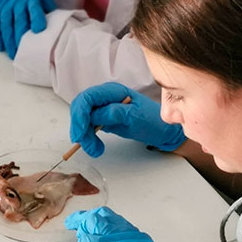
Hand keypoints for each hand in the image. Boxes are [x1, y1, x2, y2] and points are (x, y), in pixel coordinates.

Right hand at [0, 0, 55, 57]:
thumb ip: (47, 6)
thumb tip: (57, 23)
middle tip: (25, 53)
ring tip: (13, 54)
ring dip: (9, 40)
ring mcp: (4, 5)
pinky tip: (0, 47)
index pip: (34, 8)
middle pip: (19, 21)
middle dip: (21, 37)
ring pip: (6, 24)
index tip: (39, 30)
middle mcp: (16, 1)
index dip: (36, 18)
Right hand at [69, 82, 185, 156]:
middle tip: (83, 143)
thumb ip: (114, 113)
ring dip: (84, 135)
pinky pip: (88, 126)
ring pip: (82, 118)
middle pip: (80, 107)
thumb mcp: (135, 117)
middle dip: (79, 126)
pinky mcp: (103, 118)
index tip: (81, 131)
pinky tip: (95, 146)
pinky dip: (88, 137)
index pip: (88, 97)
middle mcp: (105, 97)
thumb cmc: (153, 120)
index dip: (80, 114)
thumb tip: (94, 115)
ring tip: (95, 149)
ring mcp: (103, 108)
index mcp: (113, 91)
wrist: (162, 129)